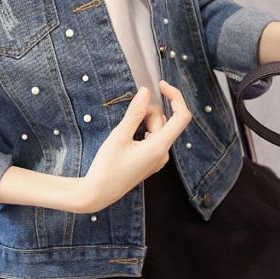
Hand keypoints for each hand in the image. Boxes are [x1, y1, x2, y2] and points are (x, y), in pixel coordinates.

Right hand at [74, 80, 191, 213]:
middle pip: (164, 121)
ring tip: (123, 132)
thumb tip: (145, 92)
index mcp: (159, 147)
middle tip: (127, 117)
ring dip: (143, 122)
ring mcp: (158, 159)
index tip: (160, 85)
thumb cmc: (107, 167)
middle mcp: (163, 153)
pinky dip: (142, 131)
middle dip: (147, 112)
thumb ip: (135, 113)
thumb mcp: (119, 136)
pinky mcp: (150, 161)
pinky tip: (126, 138)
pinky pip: (152, 139)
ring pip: (157, 130)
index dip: (175, 97)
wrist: (98, 193)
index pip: (181, 117)